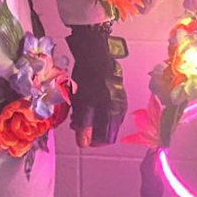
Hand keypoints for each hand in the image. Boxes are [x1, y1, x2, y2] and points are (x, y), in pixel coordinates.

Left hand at [67, 24, 126, 148]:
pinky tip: (85, 102)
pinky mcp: (115, 91)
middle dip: (90, 129)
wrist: (95, 52)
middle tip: (75, 122)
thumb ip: (84, 125)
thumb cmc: (89, 77)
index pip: (106, 139)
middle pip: (105, 130)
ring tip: (78, 111)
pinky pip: (106, 108)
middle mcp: (120, 108)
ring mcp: (119, 99)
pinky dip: (96, 110)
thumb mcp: (83, 103)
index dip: (91, 139)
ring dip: (92, 120)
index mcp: (114, 113)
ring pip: (105, 119)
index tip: (79, 133)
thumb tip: (83, 144)